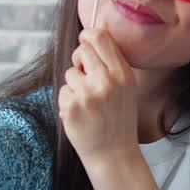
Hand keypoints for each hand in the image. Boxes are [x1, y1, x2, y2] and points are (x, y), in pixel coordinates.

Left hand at [58, 28, 137, 167]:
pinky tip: (81, 115)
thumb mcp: (126, 89)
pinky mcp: (72, 107)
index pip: (101, 38)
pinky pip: (63, 91)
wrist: (114, 155)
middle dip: (78, 58)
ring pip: (70, 72)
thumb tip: (89, 40)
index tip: (84, 39)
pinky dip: (68, 101)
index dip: (88, 34)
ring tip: (87, 103)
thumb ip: (112, 65)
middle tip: (82, 72)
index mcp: (123, 74)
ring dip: (74, 85)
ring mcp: (88, 94)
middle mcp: (107, 82)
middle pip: (82, 50)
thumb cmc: (118, 120)